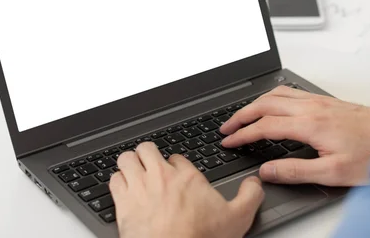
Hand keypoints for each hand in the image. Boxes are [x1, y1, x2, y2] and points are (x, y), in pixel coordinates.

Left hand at [109, 142, 264, 237]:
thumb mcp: (238, 219)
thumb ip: (249, 196)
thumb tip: (255, 183)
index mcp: (188, 177)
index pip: (177, 158)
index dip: (176, 164)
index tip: (178, 174)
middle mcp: (161, 177)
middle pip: (148, 149)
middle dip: (149, 155)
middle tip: (151, 165)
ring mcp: (140, 188)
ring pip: (127, 159)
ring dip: (130, 164)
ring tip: (134, 171)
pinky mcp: (122, 203)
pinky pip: (114, 179)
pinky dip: (118, 181)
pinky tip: (124, 188)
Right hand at [220, 86, 369, 186]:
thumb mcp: (334, 173)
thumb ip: (296, 171)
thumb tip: (267, 171)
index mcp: (310, 124)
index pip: (265, 126)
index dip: (243, 134)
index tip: (228, 141)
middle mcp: (312, 107)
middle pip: (266, 103)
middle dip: (241, 114)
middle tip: (227, 126)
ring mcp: (319, 101)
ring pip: (277, 93)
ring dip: (255, 103)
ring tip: (242, 115)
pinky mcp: (326, 100)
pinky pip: (291, 91)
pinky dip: (272, 96)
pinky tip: (272, 103)